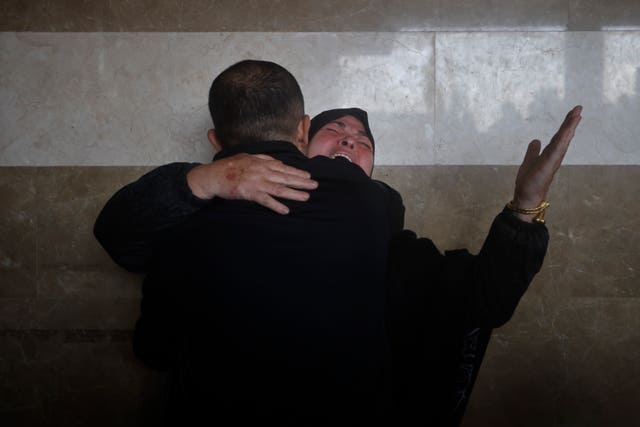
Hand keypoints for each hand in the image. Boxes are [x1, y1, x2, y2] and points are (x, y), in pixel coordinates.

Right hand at [187, 153, 317, 213]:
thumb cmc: (229, 166)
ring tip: (306, 197)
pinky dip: (276, 206)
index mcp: (261, 163)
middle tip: (315, 185)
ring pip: (279, 188)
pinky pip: (265, 201)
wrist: (213, 175)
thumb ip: (263, 159)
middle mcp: (262, 171)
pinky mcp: (250, 193)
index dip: (297, 172)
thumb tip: (277, 162)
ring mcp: (256, 182)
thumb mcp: (248, 157)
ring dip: (294, 193)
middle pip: (285, 177)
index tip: (308, 175)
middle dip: (301, 181)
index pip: (283, 168)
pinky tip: (285, 210)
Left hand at [512, 106, 582, 221]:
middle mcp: (554, 156)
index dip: (566, 125)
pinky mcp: (549, 165)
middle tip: (579, 108)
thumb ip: (533, 151)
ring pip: (563, 140)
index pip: (559, 137)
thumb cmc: (529, 183)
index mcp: (550, 155)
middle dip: (571, 122)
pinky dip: (563, 139)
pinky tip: (568, 130)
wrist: (526, 198)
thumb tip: (536, 140)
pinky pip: (557, 149)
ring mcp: (553, 160)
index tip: (573, 113)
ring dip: (569, 127)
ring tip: (577, 114)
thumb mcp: (529, 162)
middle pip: (564, 136)